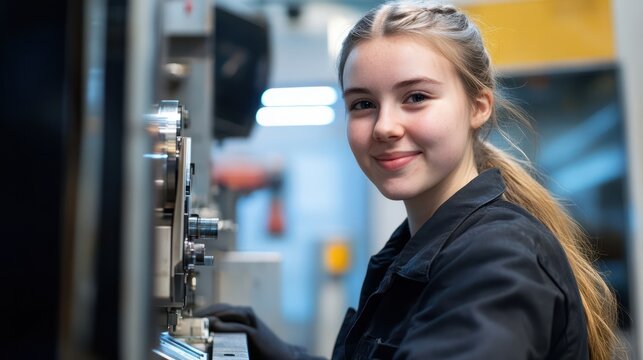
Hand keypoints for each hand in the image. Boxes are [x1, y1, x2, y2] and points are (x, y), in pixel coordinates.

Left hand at [194, 303, 324, 359]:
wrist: (280, 355)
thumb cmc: (259, 350)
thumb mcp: (239, 341)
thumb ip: (225, 337)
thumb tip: (206, 338)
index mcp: (241, 316)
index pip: (219, 308)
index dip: (204, 310)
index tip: (190, 317)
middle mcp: (246, 315)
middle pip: (222, 307)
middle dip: (205, 311)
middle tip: (190, 317)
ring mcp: (251, 321)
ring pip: (229, 312)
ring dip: (212, 315)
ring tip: (198, 319)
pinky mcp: (255, 331)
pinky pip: (238, 325)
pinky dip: (225, 325)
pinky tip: (214, 324)